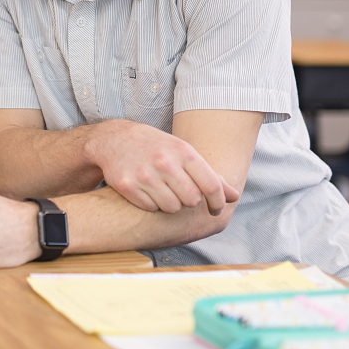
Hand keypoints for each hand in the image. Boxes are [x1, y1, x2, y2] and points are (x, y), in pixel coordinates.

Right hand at [88, 120, 239, 214]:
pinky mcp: (127, 186)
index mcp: (183, 151)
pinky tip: (146, 190)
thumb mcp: (183, 152)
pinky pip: (150, 208)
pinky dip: (151, 204)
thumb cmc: (155, 146)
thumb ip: (209, 174)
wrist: (114, 139)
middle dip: (189, 200)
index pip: (211, 185)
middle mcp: (164, 162)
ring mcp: (144, 175)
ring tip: (163, 189)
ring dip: (169, 204)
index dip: (218, 202)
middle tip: (181, 192)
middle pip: (192, 200)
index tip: (216, 209)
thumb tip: (234, 196)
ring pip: (171, 208)